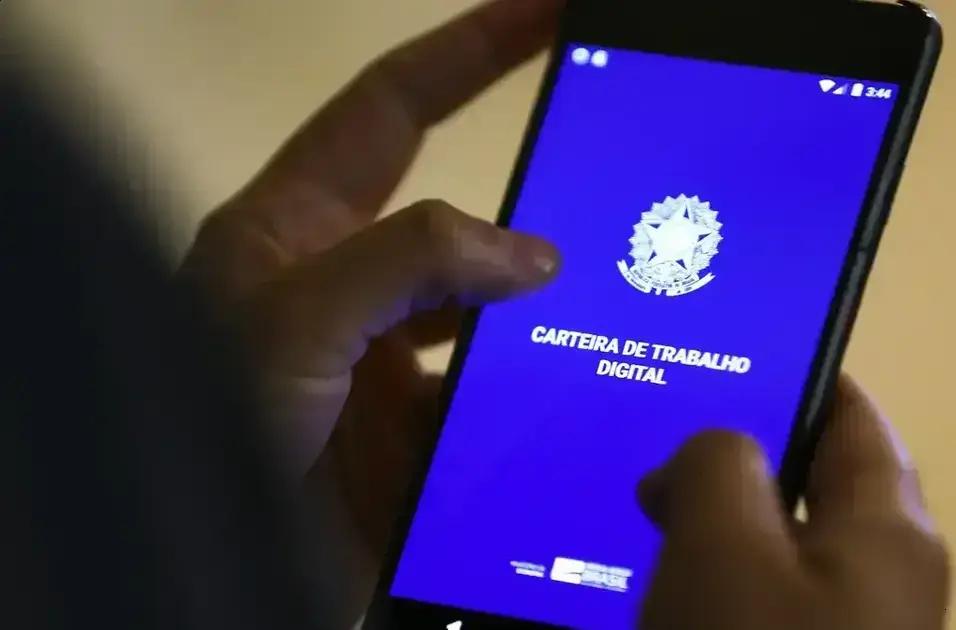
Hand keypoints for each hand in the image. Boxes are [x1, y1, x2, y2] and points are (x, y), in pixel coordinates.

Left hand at [177, 0, 561, 623]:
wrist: (208, 563)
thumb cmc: (211, 422)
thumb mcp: (297, 316)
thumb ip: (410, 260)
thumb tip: (531, 256)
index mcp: (296, 226)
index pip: (393, 108)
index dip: (469, 50)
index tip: (545, 12)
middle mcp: (342, 282)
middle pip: (453, 222)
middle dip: (525, 216)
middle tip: (604, 211)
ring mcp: (376, 358)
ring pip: (481, 316)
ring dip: (532, 322)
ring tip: (601, 318)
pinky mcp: (404, 426)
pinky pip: (484, 395)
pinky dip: (523, 398)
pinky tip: (564, 401)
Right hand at [638, 375, 948, 629]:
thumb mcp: (724, 543)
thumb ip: (715, 464)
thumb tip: (695, 462)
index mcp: (887, 529)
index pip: (853, 418)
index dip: (797, 377)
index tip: (725, 354)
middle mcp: (877, 575)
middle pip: (805, 483)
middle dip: (732, 451)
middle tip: (657, 430)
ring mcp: (839, 621)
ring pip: (767, 541)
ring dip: (710, 515)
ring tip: (644, 498)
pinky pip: (749, 592)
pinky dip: (707, 570)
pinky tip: (654, 572)